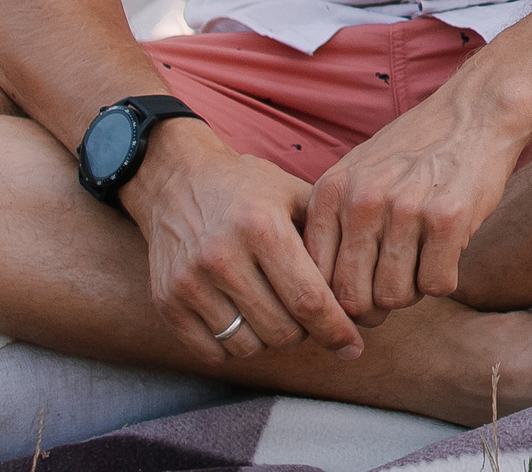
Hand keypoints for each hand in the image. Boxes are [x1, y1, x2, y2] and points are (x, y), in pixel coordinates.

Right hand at [125, 121, 361, 362]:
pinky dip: (234, 346)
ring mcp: (190, 282)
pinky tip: (244, 319)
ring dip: (270, 339)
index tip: (354, 347)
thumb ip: (329, 239)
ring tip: (275, 311)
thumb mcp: (294, 195)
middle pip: (282, 331)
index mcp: (262, 227)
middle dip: (305, 333)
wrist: (177, 181)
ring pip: (249, 346)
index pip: (309, 299)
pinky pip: (213, 352)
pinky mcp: (167, 302)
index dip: (336, 330)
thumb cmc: (249, 189)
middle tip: (308, 316)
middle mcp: (222, 256)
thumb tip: (364, 292)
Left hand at [302, 71, 524, 324]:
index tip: (357, 301)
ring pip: (395, 296)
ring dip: (412, 291)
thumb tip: (324, 299)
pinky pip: (437, 285)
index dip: (336, 303)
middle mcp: (362, 200)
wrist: (475, 112)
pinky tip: (447, 253)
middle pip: (354, 297)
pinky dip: (444, 279)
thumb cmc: (415, 151)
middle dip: (374, 307)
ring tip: (422, 262)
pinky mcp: (448, 217)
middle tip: (393, 289)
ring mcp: (405, 208)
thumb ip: (334, 224)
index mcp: (331, 192)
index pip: (316, 278)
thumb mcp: (357, 174)